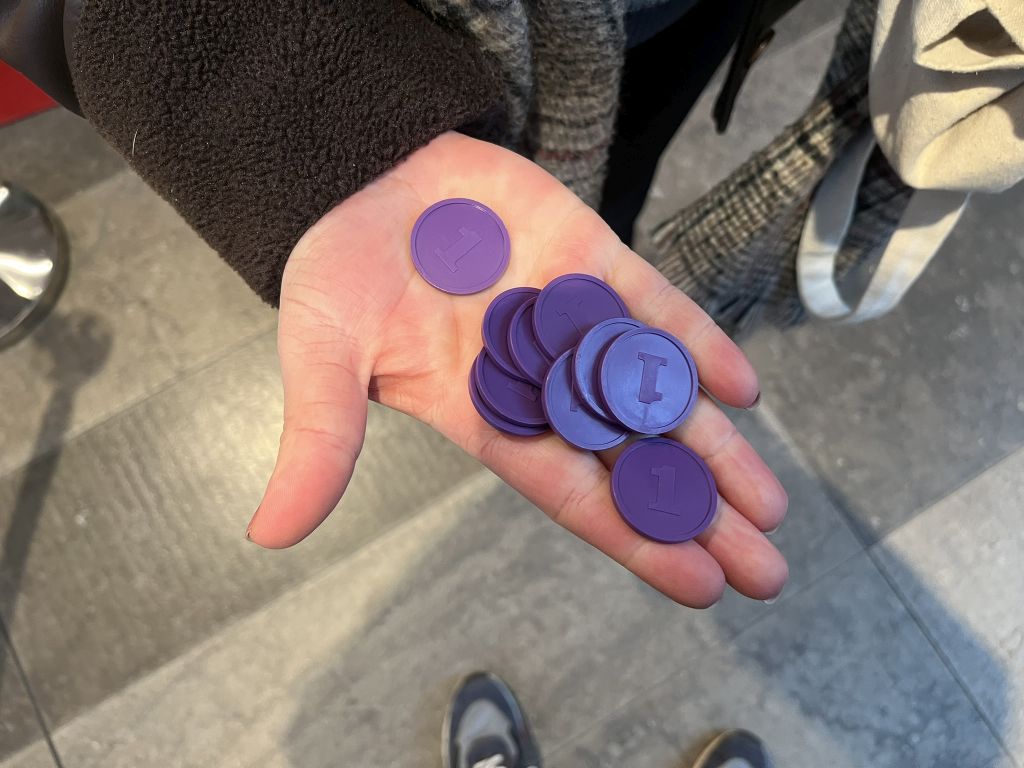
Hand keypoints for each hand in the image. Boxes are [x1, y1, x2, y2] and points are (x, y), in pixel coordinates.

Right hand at [247, 132, 788, 606]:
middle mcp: (540, 379)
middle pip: (631, 458)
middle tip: (763, 569)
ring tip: (768, 502)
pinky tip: (744, 388)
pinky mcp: (590, 257)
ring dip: (713, 446)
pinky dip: (695, 345)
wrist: (359, 173)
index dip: (632, 537)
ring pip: (656, 393)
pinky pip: (653, 308)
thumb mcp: (321, 357)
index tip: (697, 584)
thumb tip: (270, 534)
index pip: (570, 490)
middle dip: (696, 513)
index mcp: (484, 415)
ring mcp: (573, 319)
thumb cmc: (336, 269)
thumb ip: (319, 440)